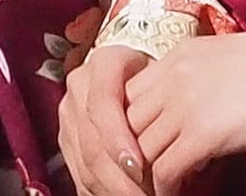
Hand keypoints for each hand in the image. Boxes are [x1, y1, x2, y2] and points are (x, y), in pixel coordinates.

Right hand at [60, 42, 154, 195]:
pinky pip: (80, 174)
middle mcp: (80, 87)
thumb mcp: (167, 76)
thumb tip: (179, 150)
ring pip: (84, 164)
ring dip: (113, 190)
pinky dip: (102, 192)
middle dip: (119, 179)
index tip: (139, 169)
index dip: (118, 140)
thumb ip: (167, 103)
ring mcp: (70, 114)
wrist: (136, 69)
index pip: (103, 104)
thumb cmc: (160, 75)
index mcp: (104, 63)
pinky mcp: (67, 139)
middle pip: (91, 143)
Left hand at [126, 33, 245, 195]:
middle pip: (127, 123)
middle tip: (151, 175)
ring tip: (168, 187)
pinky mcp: (203, 133)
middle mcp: (174, 76)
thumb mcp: (227, 65)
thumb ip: (198, 84)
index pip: (131, 94)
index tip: (148, 149)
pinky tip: (183, 193)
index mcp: (179, 55)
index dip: (133, 126)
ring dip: (151, 175)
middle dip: (134, 154)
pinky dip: (169, 189)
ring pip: (141, 150)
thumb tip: (190, 121)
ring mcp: (185, 104)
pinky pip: (166, 170)